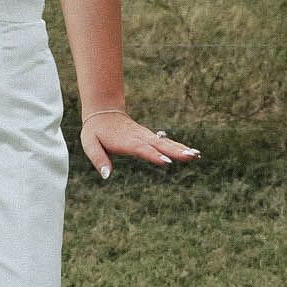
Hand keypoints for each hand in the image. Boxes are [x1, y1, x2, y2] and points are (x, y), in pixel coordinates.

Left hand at [79, 107, 198, 181]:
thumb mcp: (90, 144)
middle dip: (176, 152)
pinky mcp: (149, 137)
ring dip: (181, 149)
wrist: (102, 111)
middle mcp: (140, 138)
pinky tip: (190, 152)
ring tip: (197, 155)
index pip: (142, 149)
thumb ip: (98, 159)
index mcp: (127, 141)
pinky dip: (178, 147)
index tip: (167, 162)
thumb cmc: (95, 130)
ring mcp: (146, 136)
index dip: (154, 156)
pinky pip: (165, 142)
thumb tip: (107, 175)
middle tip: (192, 156)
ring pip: (166, 143)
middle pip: (160, 145)